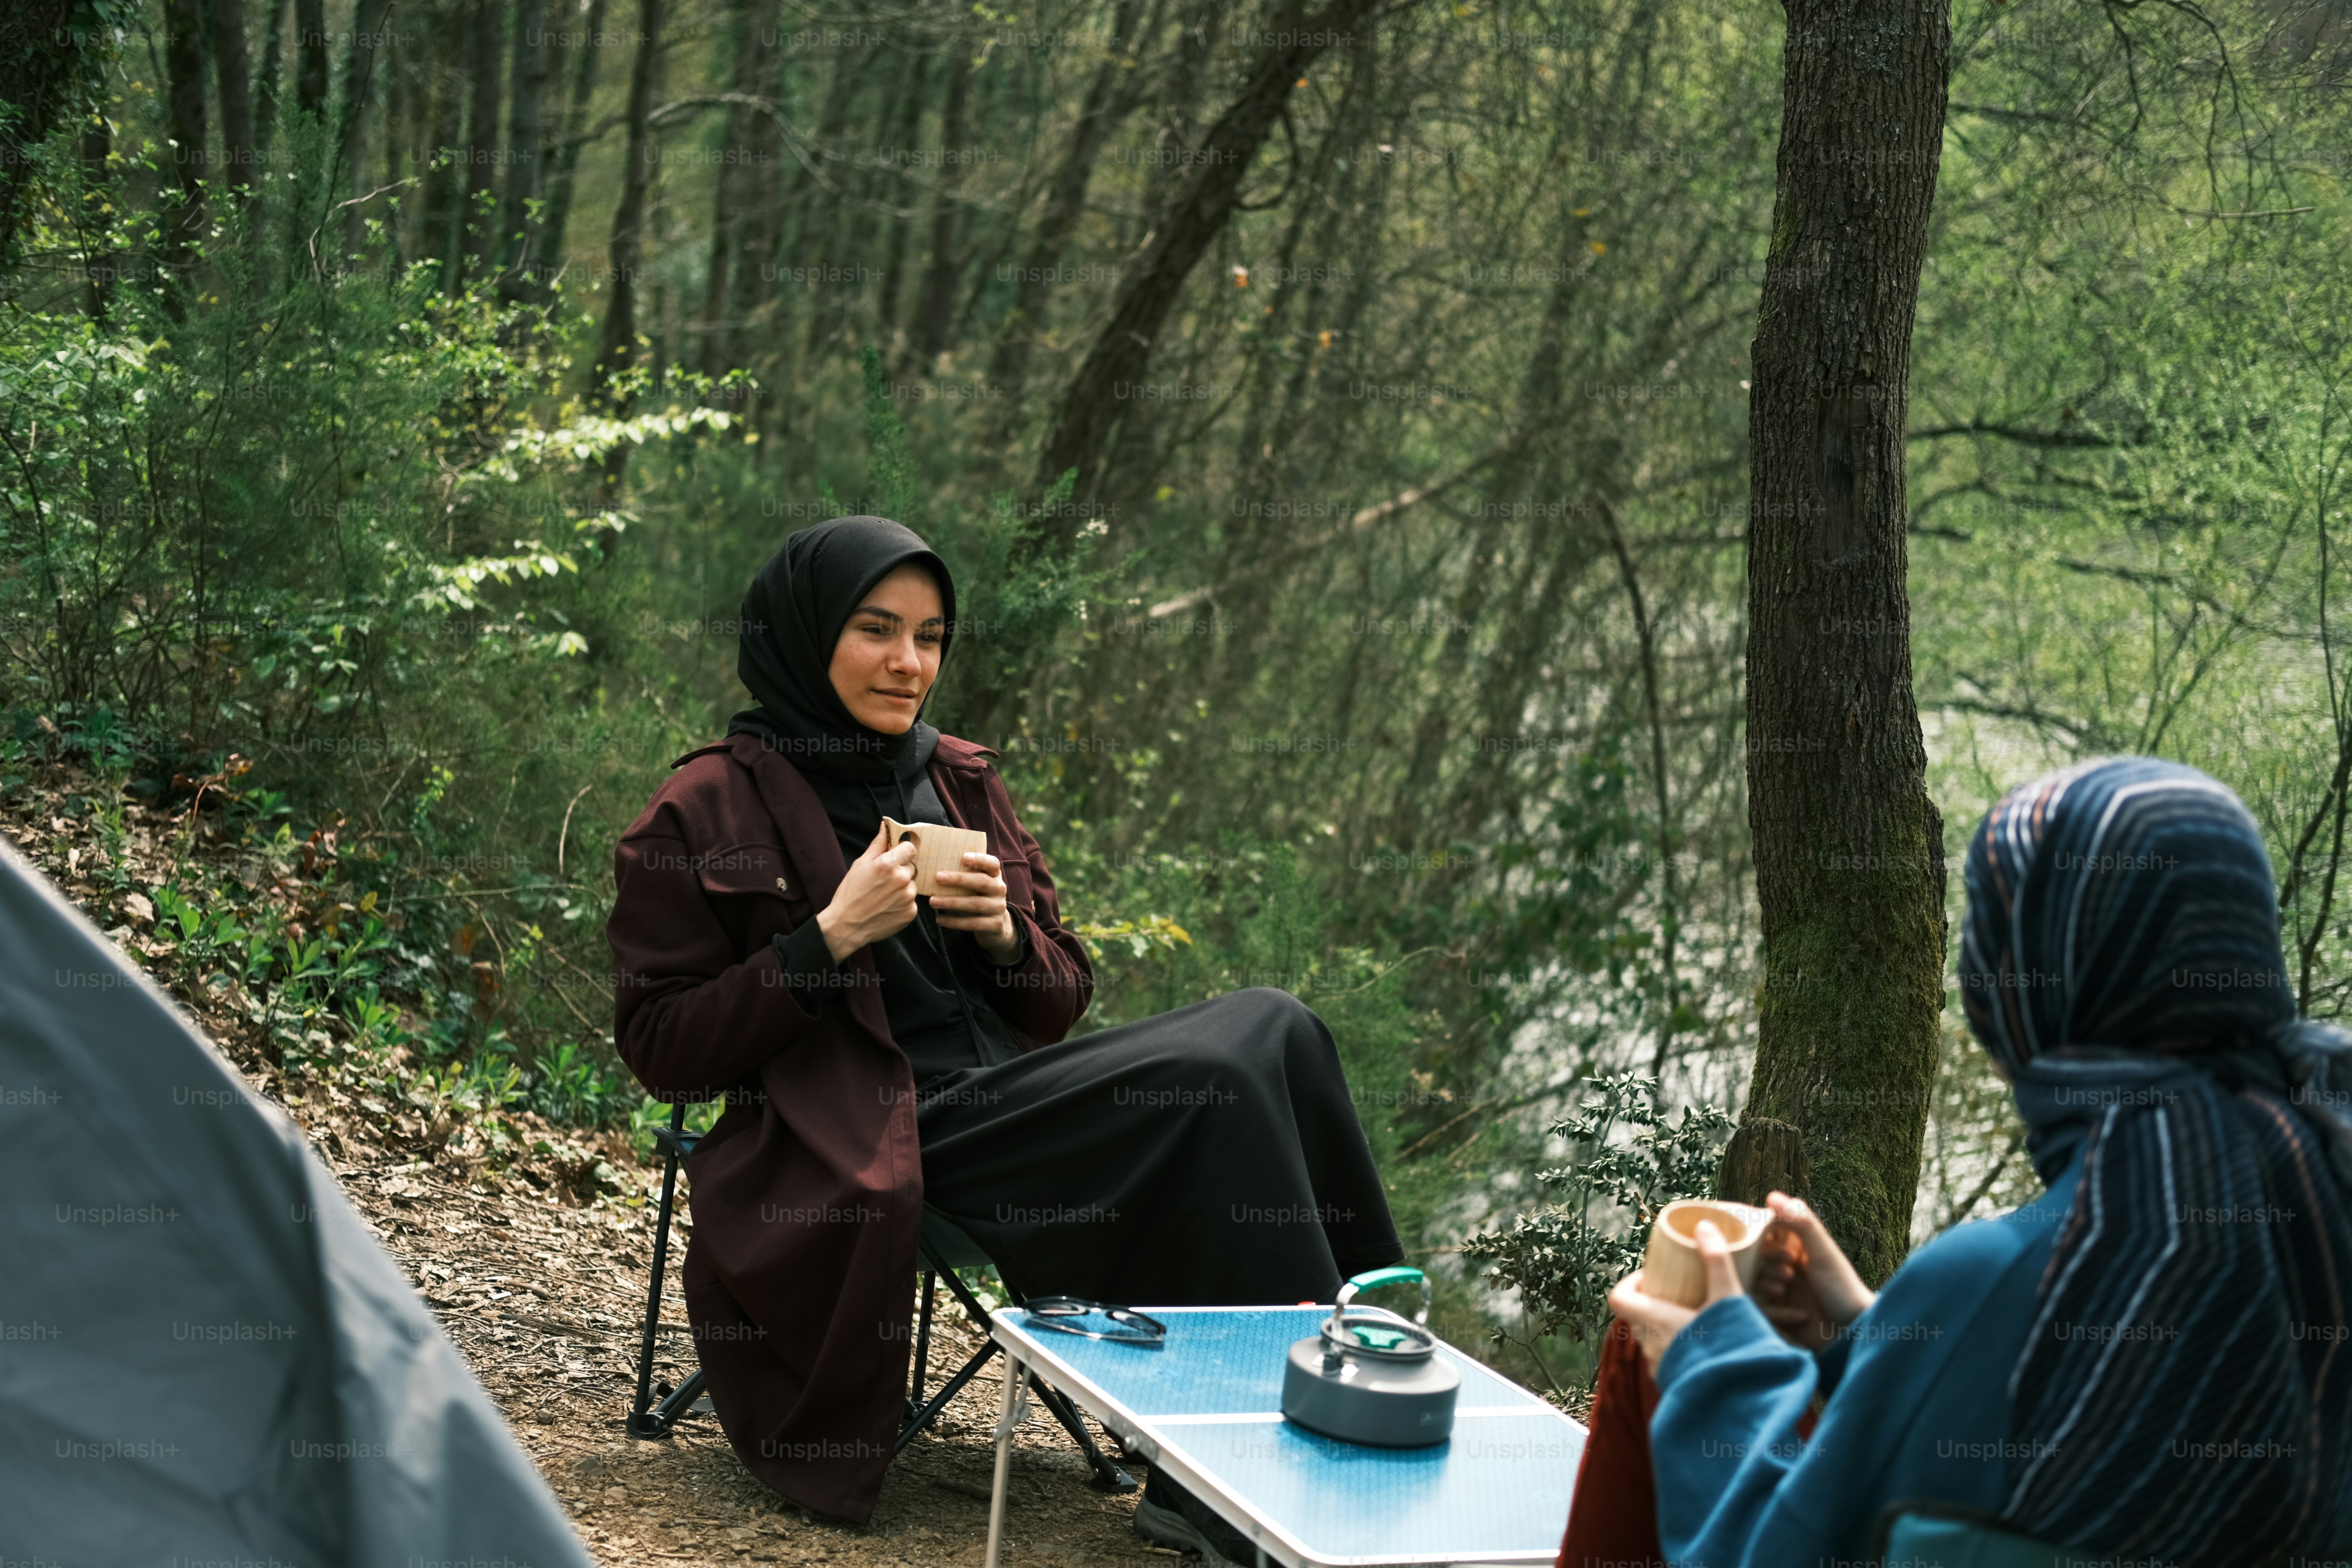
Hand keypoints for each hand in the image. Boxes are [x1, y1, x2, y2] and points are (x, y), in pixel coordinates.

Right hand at [814, 822, 918, 961]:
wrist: (846, 926)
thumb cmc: (850, 894)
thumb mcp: (860, 865)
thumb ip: (877, 845)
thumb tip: (884, 826)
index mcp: (888, 864)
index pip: (910, 848)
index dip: (903, 852)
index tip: (896, 858)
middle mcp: (901, 879)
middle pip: (912, 867)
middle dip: (901, 870)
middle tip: (884, 881)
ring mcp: (908, 897)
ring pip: (912, 884)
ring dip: (903, 887)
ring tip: (884, 895)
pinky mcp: (911, 912)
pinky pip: (912, 901)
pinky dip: (903, 903)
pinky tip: (887, 906)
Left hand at [931, 850, 1019, 961]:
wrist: (995, 924)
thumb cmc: (977, 898)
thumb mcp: (974, 886)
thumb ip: (962, 877)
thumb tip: (932, 871)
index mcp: (994, 876)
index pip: (992, 864)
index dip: (979, 860)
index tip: (963, 857)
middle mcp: (999, 889)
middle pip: (981, 882)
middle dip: (959, 879)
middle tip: (938, 877)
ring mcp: (999, 908)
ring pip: (975, 904)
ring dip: (952, 902)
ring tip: (933, 901)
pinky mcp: (995, 925)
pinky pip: (973, 923)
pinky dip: (955, 922)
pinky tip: (940, 919)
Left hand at [1606, 1219, 1743, 1375]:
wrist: (1744, 1398)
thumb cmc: (1732, 1344)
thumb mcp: (1727, 1297)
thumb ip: (1716, 1260)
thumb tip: (1704, 1225)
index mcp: (1653, 1321)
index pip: (1617, 1298)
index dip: (1629, 1284)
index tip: (1653, 1278)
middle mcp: (1649, 1346)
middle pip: (1637, 1316)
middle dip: (1655, 1303)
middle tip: (1681, 1294)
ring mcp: (1660, 1368)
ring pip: (1652, 1339)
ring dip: (1667, 1327)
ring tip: (1697, 1318)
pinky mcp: (1675, 1384)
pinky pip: (1667, 1360)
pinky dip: (1678, 1348)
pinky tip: (1706, 1345)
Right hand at [1750, 1192, 1875, 1351]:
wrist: (1857, 1333)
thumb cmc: (1844, 1288)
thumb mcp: (1824, 1253)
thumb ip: (1800, 1223)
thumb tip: (1771, 1196)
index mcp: (1795, 1248)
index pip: (1763, 1234)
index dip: (1762, 1240)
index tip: (1773, 1249)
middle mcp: (1785, 1267)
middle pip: (1754, 1260)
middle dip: (1766, 1267)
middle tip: (1787, 1275)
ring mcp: (1781, 1292)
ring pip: (1753, 1284)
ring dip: (1768, 1288)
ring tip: (1785, 1293)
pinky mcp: (1779, 1315)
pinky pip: (1761, 1311)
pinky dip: (1778, 1314)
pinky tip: (1801, 1317)